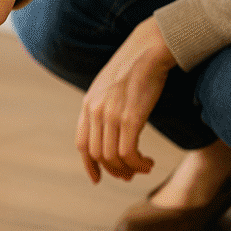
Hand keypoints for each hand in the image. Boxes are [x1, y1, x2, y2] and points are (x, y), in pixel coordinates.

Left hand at [76, 16, 176, 182]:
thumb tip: (107, 129)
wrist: (146, 51)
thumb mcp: (108, 88)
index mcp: (87, 106)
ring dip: (129, 169)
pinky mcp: (131, 117)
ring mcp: (111, 115)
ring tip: (144, 168)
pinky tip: (148, 163)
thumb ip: (103, 107)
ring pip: (112, 156)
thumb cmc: (132, 69)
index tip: (98, 179)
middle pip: (97, 154)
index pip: (81, 144)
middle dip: (113, 170)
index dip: (89, 165)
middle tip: (130, 175)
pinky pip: (128, 152)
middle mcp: (95, 112)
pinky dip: (137, 163)